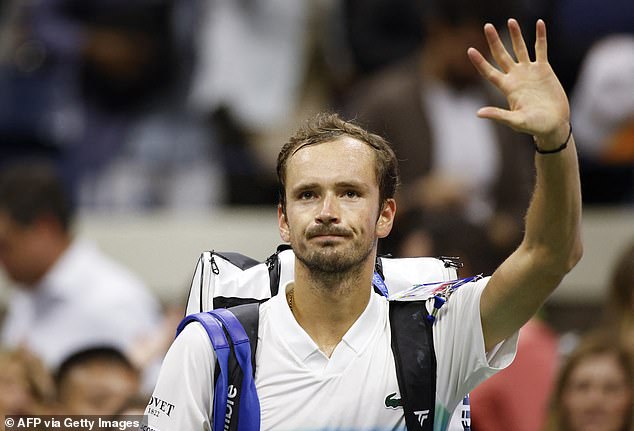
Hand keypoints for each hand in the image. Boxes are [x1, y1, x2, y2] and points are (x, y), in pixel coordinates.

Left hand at [467, 19, 569, 148]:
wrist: (553, 124)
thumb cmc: (533, 126)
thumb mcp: (515, 121)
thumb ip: (498, 115)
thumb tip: (478, 113)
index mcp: (507, 88)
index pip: (489, 72)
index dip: (479, 62)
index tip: (469, 50)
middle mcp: (516, 77)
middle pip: (501, 55)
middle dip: (494, 41)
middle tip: (486, 26)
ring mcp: (529, 72)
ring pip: (520, 48)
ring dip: (515, 35)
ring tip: (510, 20)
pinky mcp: (544, 69)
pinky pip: (541, 49)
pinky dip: (540, 36)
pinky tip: (539, 23)